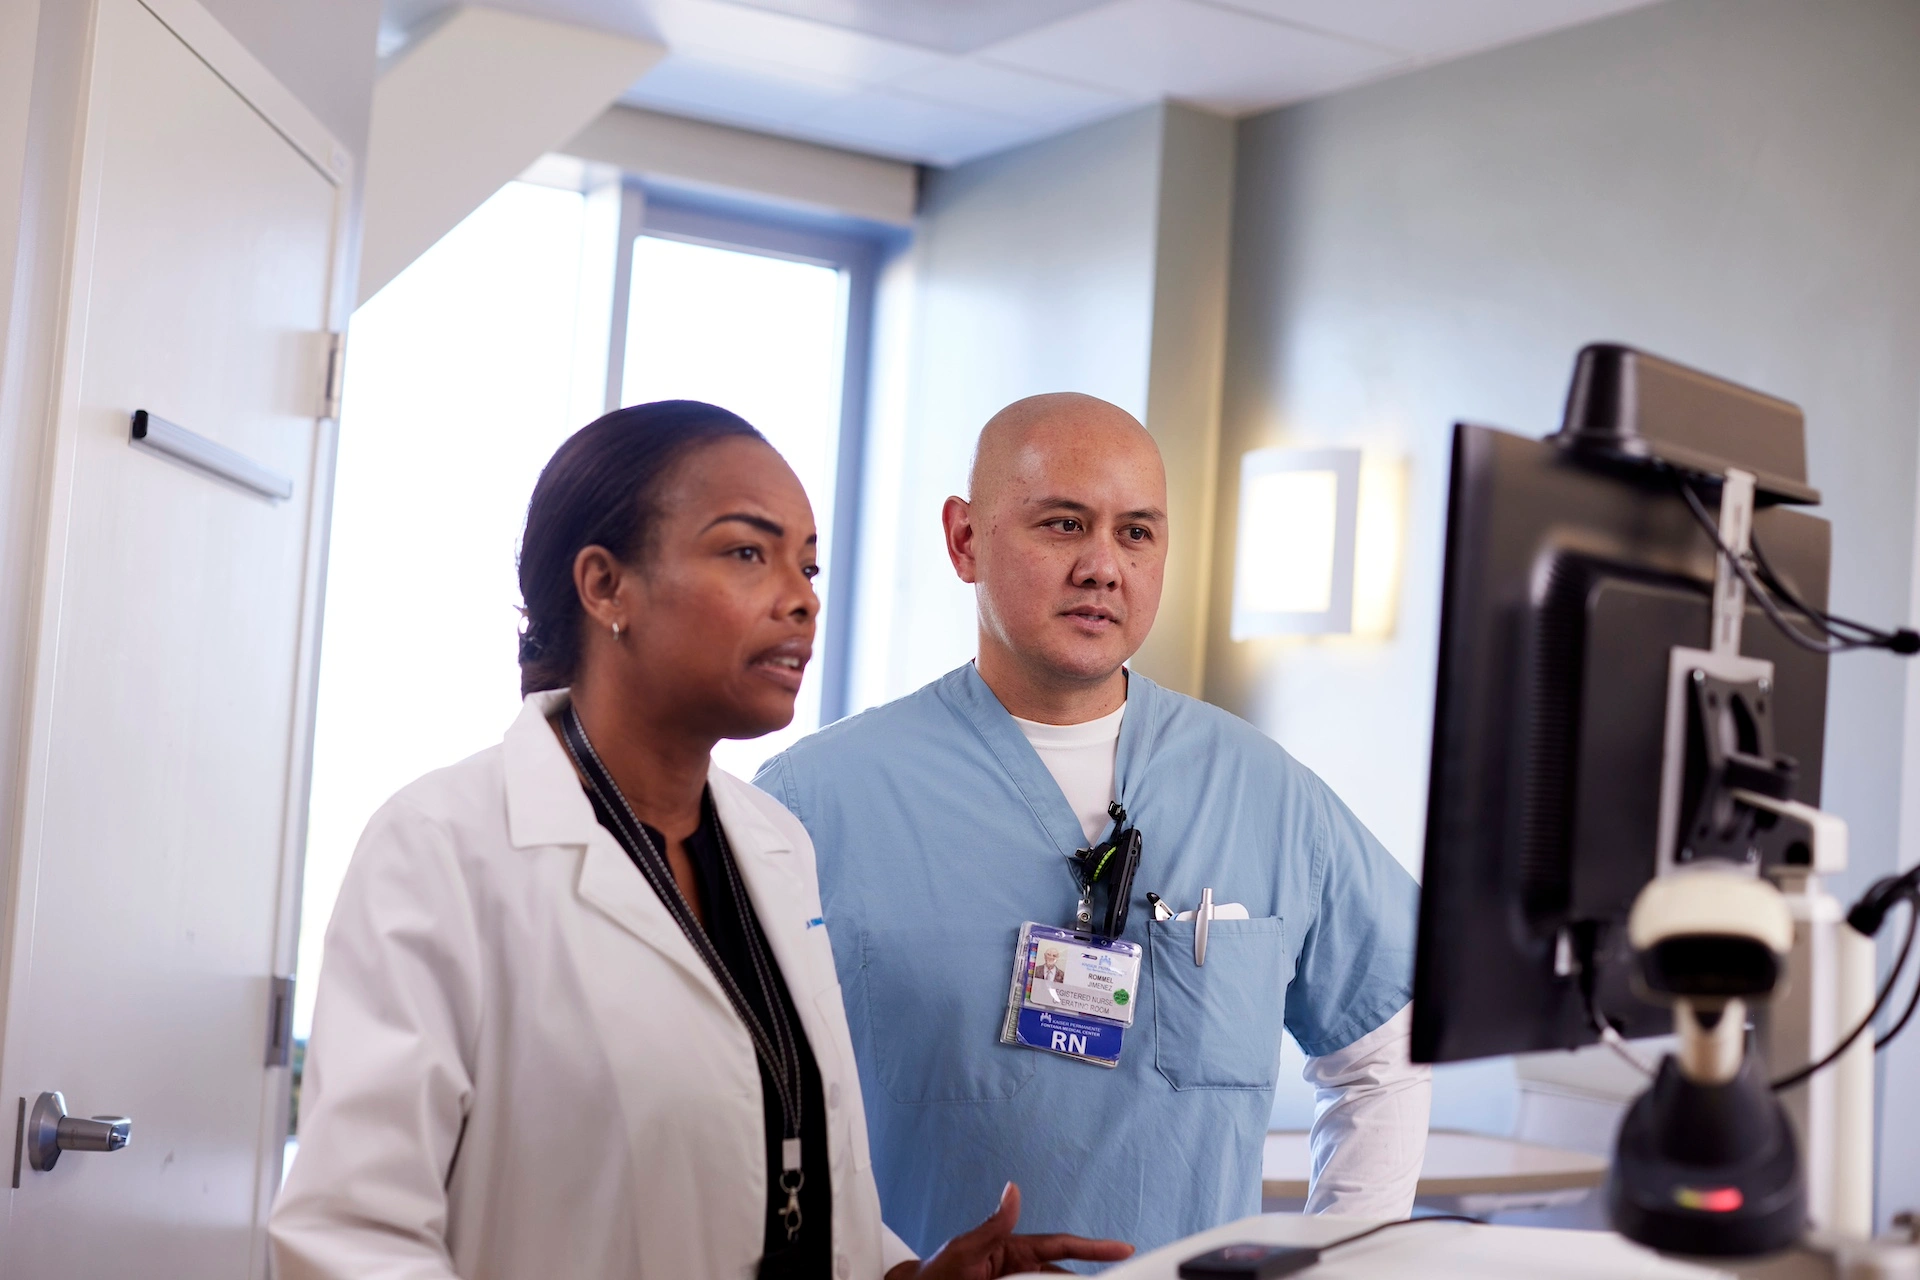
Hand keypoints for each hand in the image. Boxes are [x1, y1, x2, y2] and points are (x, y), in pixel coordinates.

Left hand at [886, 1182, 1133, 1279]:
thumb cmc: (937, 1272)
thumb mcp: (965, 1248)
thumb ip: (993, 1224)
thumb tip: (1012, 1188)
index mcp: (1016, 1250)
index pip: (1062, 1247)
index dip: (1095, 1248)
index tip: (1125, 1248)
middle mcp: (1022, 1269)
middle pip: (1064, 1276)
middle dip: (1089, 1277)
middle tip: (1117, 1278)